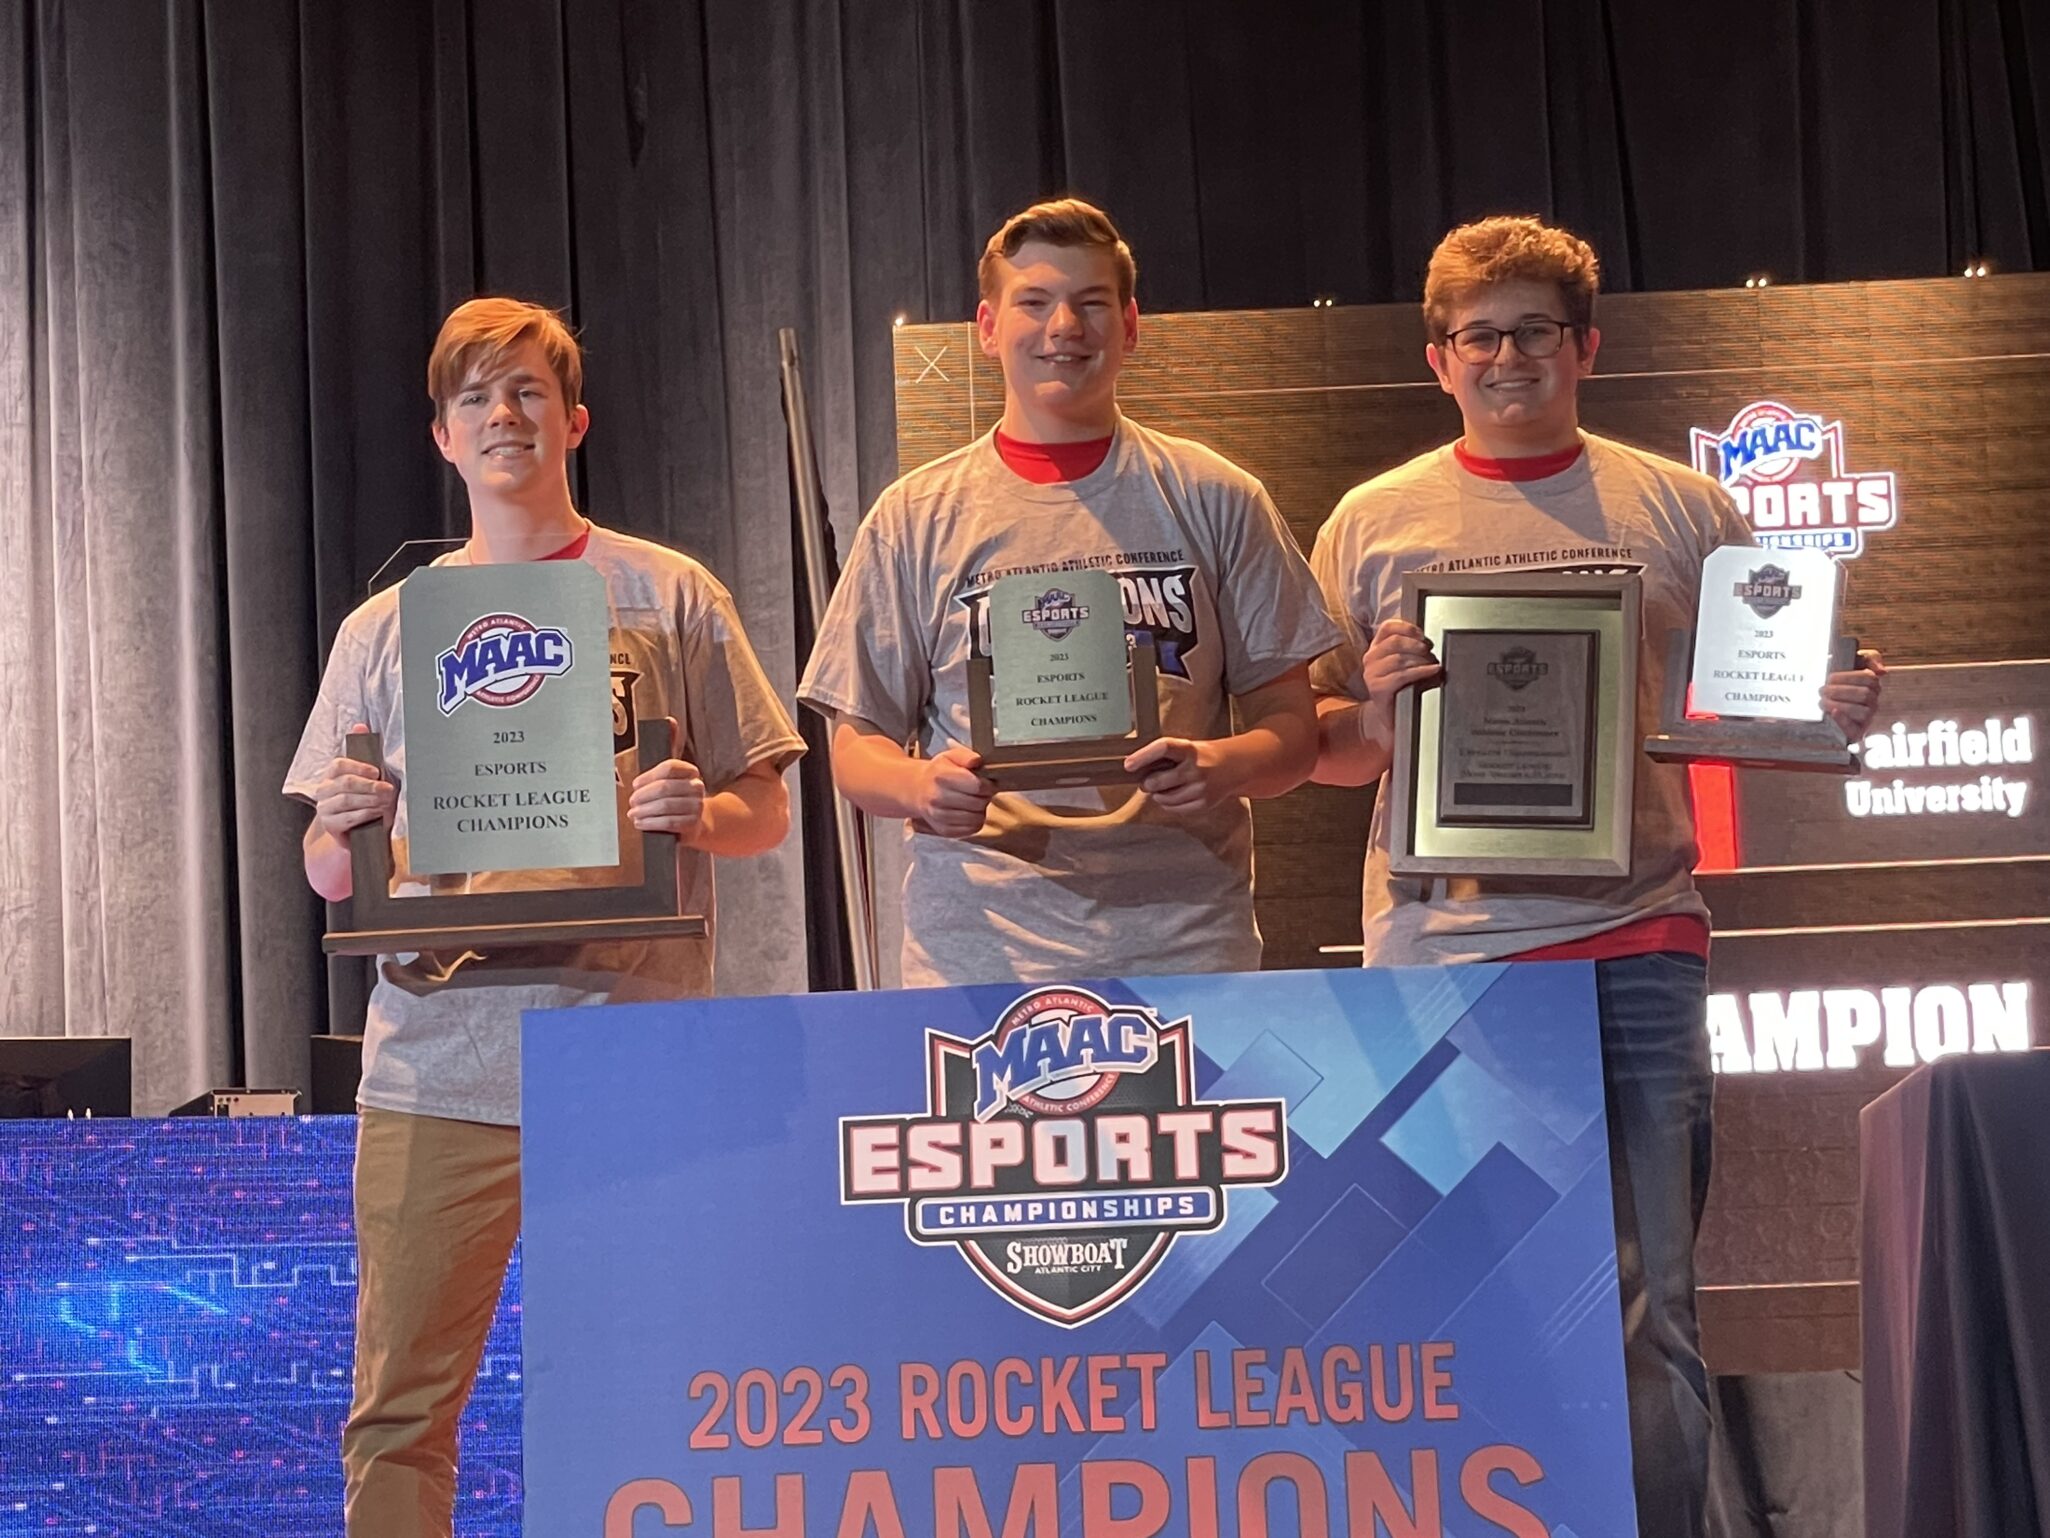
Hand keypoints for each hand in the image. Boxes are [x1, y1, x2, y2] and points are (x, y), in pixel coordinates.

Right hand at [313, 724, 395, 839]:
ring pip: (346, 800)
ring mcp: (324, 808)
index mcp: (332, 773)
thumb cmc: (364, 796)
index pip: (338, 764)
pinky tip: (377, 812)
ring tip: (386, 801)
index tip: (377, 772)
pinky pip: (348, 818)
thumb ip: (363, 750)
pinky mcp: (330, 824)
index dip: (358, 766)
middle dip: (370, 786)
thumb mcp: (366, 774)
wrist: (356, 827)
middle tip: (388, 789)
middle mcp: (324, 789)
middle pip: (345, 783)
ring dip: (370, 800)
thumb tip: (360, 725)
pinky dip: (365, 814)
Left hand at [629, 757, 706, 837]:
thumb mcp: (667, 786)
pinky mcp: (693, 823)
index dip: (649, 775)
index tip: (636, 784)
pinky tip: (640, 823)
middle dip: (643, 795)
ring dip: (644, 810)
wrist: (691, 823)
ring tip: (633, 813)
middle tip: (632, 801)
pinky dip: (650, 823)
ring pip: (665, 805)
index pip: (669, 767)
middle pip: (665, 786)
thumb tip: (638, 784)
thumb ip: (653, 780)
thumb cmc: (674, 802)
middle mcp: (696, 787)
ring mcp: (697, 805)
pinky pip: (668, 822)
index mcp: (690, 772)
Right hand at [912, 745, 994, 838]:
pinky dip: (976, 821)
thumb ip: (967, 756)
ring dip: (980, 809)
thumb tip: (977, 761)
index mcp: (941, 776)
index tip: (986, 782)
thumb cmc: (939, 773)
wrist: (919, 790)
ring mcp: (939, 816)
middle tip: (981, 791)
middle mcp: (937, 798)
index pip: (977, 785)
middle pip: (978, 802)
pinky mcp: (944, 830)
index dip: (987, 784)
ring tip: (974, 800)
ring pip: (976, 818)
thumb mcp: (951, 756)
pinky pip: (972, 829)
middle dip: (985, 796)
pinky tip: (969, 811)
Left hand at [1124, 736, 1234, 813]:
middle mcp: (1196, 768)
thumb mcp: (1186, 747)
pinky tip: (1174, 795)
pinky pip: (1174, 809)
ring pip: (1163, 798)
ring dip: (1158, 794)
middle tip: (1147, 781)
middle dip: (1147, 783)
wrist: (1234, 766)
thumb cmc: (1203, 756)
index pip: (1163, 748)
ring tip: (1166, 786)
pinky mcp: (1204, 804)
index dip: (1143, 756)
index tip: (1128, 765)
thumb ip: (1164, 756)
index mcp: (1190, 749)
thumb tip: (1134, 767)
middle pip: (1158, 781)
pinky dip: (1168, 804)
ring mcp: (1201, 788)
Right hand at [1355, 619, 1441, 737]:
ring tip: (1433, 664)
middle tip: (1431, 653)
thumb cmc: (1402, 688)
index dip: (1407, 627)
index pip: (1388, 627)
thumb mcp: (1405, 664)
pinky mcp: (1378, 688)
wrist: (1392, 717)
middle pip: (1395, 641)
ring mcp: (1371, 674)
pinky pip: (1402, 675)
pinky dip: (1421, 671)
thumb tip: (1430, 642)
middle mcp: (1370, 658)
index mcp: (1376, 648)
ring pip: (1399, 658)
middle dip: (1417, 646)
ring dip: (1421, 660)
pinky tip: (1433, 671)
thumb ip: (1411, 650)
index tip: (1422, 635)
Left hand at [1821, 649, 1885, 739]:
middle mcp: (1873, 702)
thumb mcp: (1857, 660)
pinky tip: (1833, 712)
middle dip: (1840, 691)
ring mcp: (1867, 718)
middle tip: (1822, 690)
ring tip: (1822, 701)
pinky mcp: (1856, 732)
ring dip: (1840, 705)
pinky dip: (1843, 721)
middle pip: (1864, 695)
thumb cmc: (1841, 676)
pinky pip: (1854, 730)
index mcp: (1873, 685)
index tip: (1830, 677)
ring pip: (1862, 712)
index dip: (1848, 678)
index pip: (1868, 679)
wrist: (1821, 693)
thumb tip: (1882, 671)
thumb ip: (1871, 658)